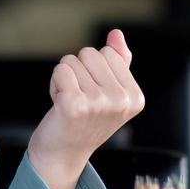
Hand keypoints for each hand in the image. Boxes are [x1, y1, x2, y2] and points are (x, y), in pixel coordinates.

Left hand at [26, 30, 144, 188]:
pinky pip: (60, 70)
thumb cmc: (84, 121)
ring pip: (72, 60)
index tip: (92, 95)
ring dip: (65, 79)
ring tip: (69, 103)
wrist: (62, 155)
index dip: (94, 69)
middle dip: (78, 71)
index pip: (109, 52)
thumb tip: (116, 33)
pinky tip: (59, 105)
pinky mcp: (74, 105)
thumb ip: (117, 62)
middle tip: (79, 99)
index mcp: (135, 97)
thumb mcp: (108, 92)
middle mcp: (121, 101)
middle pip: (90, 53)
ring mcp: (98, 103)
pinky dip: (55, 84)